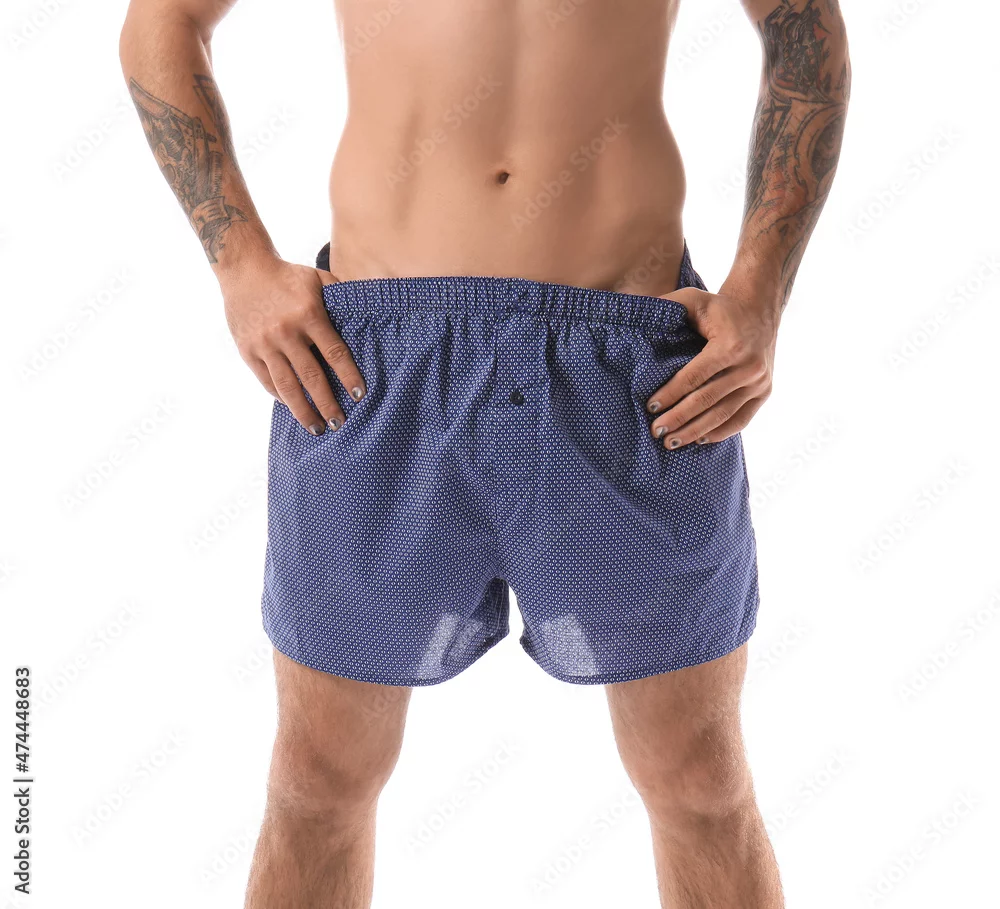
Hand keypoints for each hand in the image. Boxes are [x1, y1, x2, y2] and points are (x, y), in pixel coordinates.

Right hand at [222, 257, 364, 434]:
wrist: (244, 269)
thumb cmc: (289, 276)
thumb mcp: (318, 279)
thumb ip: (342, 296)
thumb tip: (370, 313)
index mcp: (308, 314)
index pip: (334, 352)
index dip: (348, 376)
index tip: (359, 395)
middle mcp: (286, 332)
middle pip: (311, 376)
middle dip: (327, 403)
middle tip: (339, 424)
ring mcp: (265, 343)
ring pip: (287, 385)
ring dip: (303, 410)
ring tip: (317, 428)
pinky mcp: (248, 350)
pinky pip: (267, 381)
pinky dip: (281, 397)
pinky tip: (294, 408)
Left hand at [646, 287, 776, 447]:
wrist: (759, 309)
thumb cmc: (719, 306)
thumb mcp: (693, 299)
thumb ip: (667, 307)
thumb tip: (636, 319)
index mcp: (731, 345)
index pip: (694, 376)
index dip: (671, 394)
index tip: (651, 407)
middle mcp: (749, 366)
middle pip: (707, 400)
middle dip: (679, 418)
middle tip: (656, 430)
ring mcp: (760, 382)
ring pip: (723, 414)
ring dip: (696, 431)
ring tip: (672, 442)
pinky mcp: (765, 392)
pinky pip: (741, 419)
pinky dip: (720, 433)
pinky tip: (699, 440)